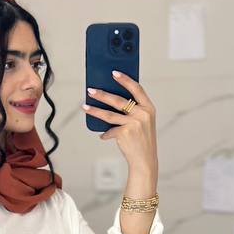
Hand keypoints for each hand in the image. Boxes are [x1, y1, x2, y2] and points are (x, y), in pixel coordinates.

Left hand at [82, 71, 157, 186]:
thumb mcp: (143, 123)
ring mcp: (134, 123)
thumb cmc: (142, 141)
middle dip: (102, 94)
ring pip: (109, 114)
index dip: (125, 80)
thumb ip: (133, 111)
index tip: (114, 73)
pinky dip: (106, 134)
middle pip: (118, 100)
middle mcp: (143, 114)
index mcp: (149, 108)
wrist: (145, 161)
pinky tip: (103, 136)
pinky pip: (110, 130)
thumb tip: (110, 101)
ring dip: (95, 110)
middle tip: (90, 90)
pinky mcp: (125, 133)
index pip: (137, 89)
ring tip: (85, 106)